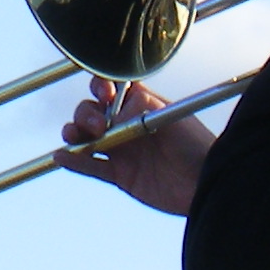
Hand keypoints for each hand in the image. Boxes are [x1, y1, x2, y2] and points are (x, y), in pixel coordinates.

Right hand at [53, 77, 210, 214]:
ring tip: (73, 138)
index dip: (100, 87)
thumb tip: (113, 111)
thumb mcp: (170, 118)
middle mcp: (125, 124)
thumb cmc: (196, 145)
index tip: (103, 93)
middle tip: (99, 126)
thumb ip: (140, 111)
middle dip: (86, 114)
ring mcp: (121, 150)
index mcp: (139, 104)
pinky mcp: (120, 175)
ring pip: (86, 138)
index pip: (111, 89)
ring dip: (74, 134)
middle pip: (91, 112)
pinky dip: (75, 162)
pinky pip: (92, 167)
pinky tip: (62, 157)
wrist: (207, 183)